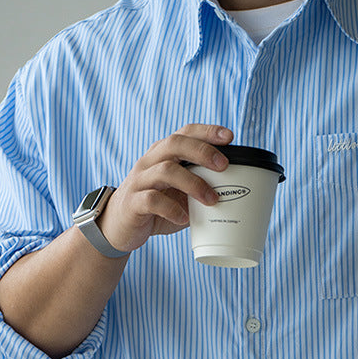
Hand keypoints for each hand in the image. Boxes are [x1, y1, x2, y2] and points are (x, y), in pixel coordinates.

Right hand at [98, 124, 233, 252]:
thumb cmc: (156, 207)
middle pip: (175, 144)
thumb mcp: (180, 192)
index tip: (229, 136)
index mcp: (163, 154)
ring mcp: (140, 181)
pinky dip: (172, 209)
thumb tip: (238, 191)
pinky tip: (184, 218)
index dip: (207, 131)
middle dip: (202, 151)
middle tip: (224, 166)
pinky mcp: (133, 203)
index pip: (185, 133)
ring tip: (212, 200)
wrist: (119, 227)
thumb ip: (200, 187)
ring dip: (194, 184)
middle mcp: (150, 162)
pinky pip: (152, 200)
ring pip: (166, 171)